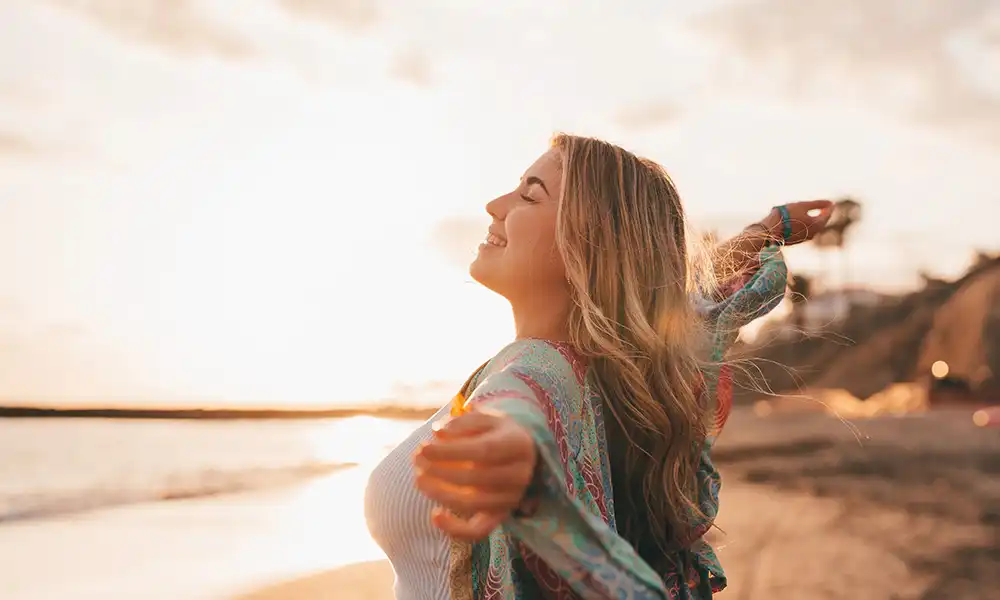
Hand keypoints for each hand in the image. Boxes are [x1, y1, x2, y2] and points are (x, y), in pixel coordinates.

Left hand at [413, 409, 536, 541]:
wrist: (519, 452)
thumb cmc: (495, 431)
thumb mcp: (484, 417)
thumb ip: (461, 422)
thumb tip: (437, 433)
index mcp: (518, 444)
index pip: (483, 451)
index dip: (451, 452)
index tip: (424, 447)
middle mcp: (519, 474)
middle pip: (475, 478)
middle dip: (440, 470)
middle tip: (416, 459)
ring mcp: (511, 498)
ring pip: (472, 504)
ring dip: (440, 493)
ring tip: (419, 478)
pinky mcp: (501, 515)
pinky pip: (479, 531)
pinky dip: (456, 528)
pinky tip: (435, 515)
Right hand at [759, 199, 833, 244]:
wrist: (771, 229)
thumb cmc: (787, 215)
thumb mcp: (803, 206)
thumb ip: (818, 204)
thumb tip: (830, 203)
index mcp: (817, 224)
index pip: (827, 215)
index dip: (829, 207)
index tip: (830, 202)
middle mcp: (814, 233)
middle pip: (821, 222)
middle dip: (823, 214)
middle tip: (823, 207)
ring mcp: (805, 238)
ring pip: (814, 228)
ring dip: (814, 220)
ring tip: (813, 213)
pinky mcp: (797, 240)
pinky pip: (806, 231)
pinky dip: (807, 225)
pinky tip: (801, 221)